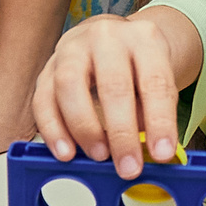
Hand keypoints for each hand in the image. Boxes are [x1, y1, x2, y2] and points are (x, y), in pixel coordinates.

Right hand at [30, 14, 181, 177]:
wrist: (113, 39)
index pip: (155, 81)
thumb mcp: (157, 81)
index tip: (162, 153)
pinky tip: (65, 151)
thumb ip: (152, 114)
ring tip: (98, 156)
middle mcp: (106, 37)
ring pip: (69, 85)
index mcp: (144, 38)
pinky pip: (43, 99)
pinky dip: (52, 129)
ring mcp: (72, 49)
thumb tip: (149, 154)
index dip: (160, 121)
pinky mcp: (47, 67)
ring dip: (84, 128)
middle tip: (129, 167)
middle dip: (122, 133)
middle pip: (113, 84)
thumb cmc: (137, 67)